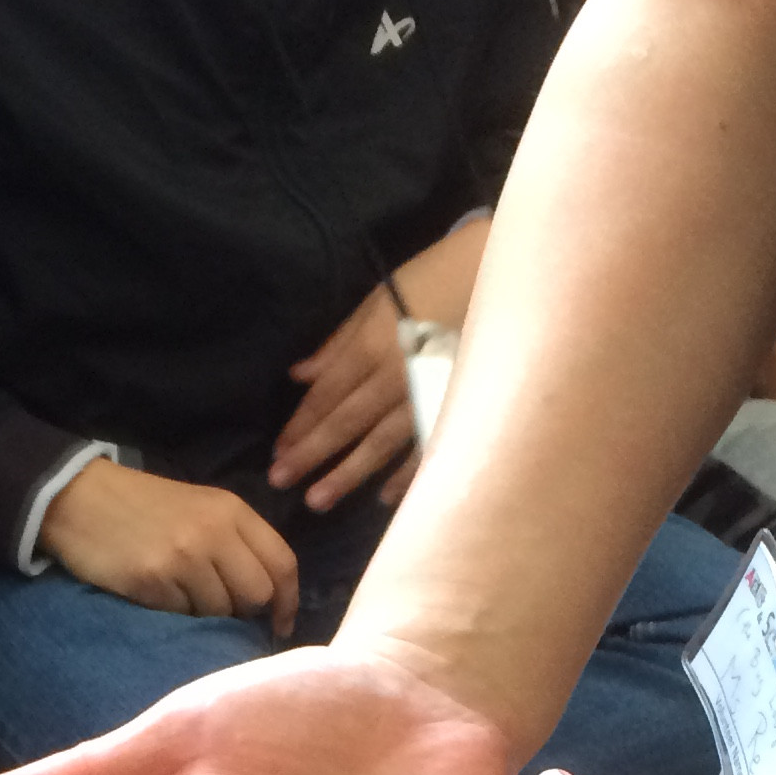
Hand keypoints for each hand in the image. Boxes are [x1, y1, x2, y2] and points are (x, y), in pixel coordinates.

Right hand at [41, 458, 300, 637]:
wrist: (80, 497)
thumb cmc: (144, 505)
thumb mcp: (200, 506)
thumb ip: (237, 540)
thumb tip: (267, 595)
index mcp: (231, 510)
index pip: (282, 563)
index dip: (288, 601)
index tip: (281, 624)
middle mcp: (213, 532)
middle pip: (257, 595)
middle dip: (246, 612)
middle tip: (223, 611)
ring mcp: (183, 557)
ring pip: (220, 611)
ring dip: (207, 615)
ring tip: (182, 595)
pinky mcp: (152, 580)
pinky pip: (183, 616)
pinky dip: (176, 613)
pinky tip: (158, 593)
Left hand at [271, 221, 488, 516]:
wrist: (498, 273)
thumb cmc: (432, 278)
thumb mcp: (379, 298)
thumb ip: (340, 342)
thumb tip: (300, 375)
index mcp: (371, 346)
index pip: (326, 394)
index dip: (300, 424)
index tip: (277, 451)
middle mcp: (394, 376)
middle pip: (347, 422)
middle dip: (312, 454)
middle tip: (281, 483)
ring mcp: (427, 395)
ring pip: (381, 443)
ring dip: (348, 474)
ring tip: (318, 501)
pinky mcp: (456, 405)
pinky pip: (427, 447)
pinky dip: (406, 475)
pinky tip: (384, 498)